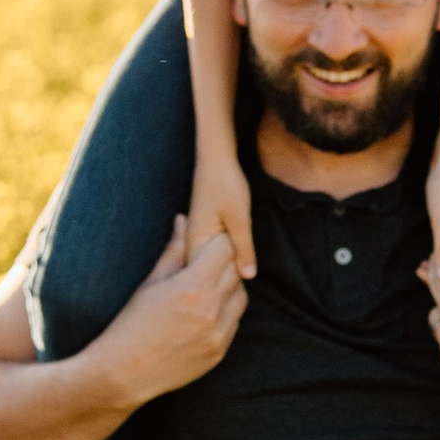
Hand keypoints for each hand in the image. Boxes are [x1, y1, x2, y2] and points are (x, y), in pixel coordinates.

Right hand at [102, 217, 245, 404]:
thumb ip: (173, 251)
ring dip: (229, 288)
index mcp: (192, 287)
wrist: (126, 372)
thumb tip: (183, 219)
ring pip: (241, 297)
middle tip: (209, 261)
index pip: (224, 250)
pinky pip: (235, 322)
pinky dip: (226, 313)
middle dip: (224, 263)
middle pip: (236, 272)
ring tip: (207, 287)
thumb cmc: (132, 323)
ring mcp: (218, 334)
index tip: (210, 242)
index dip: (218, 242)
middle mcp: (211, 310)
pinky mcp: (220, 352)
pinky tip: (206, 311)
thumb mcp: (150, 283)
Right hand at [185, 143, 256, 281]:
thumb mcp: (240, 218)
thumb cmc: (226, 183)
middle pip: (208, 273)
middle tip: (246, 272)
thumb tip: (248, 276)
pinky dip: (225, 257)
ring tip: (243, 265)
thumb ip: (244, 248)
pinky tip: (238, 255)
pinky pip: (213, 254)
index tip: (243, 278)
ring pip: (211, 264)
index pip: (208, 276)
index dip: (226, 281)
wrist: (216, 157)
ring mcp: (196, 237)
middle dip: (226, 276)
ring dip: (227, 267)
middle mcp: (191, 242)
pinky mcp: (203, 231)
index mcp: (195, 242)